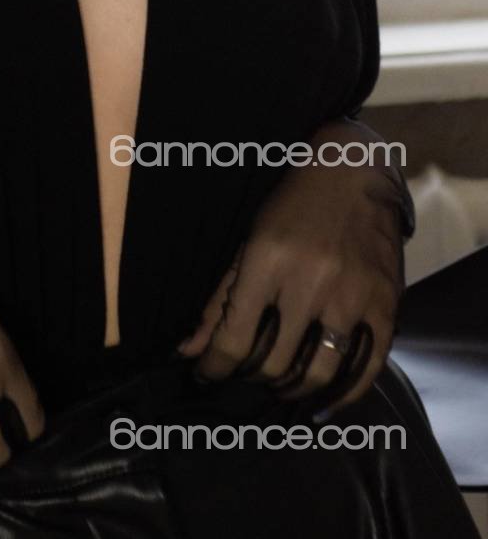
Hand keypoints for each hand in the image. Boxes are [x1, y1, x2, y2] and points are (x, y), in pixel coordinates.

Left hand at [175, 120, 407, 416]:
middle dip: (251, 379)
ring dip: (293, 392)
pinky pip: (366, 369)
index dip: (214, 368)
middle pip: (275, 363)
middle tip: (245, 379)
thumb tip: (189, 350)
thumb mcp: (248, 242)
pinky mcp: (385, 305)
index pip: (234, 338)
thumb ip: (220, 299)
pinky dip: (343, 395)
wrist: (353, 172)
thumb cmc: (292, 206)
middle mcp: (310, 283)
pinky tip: (323, 403)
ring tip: (280, 390)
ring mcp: (352, 297)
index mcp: (268, 262)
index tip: (206, 375)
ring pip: (318, 373)